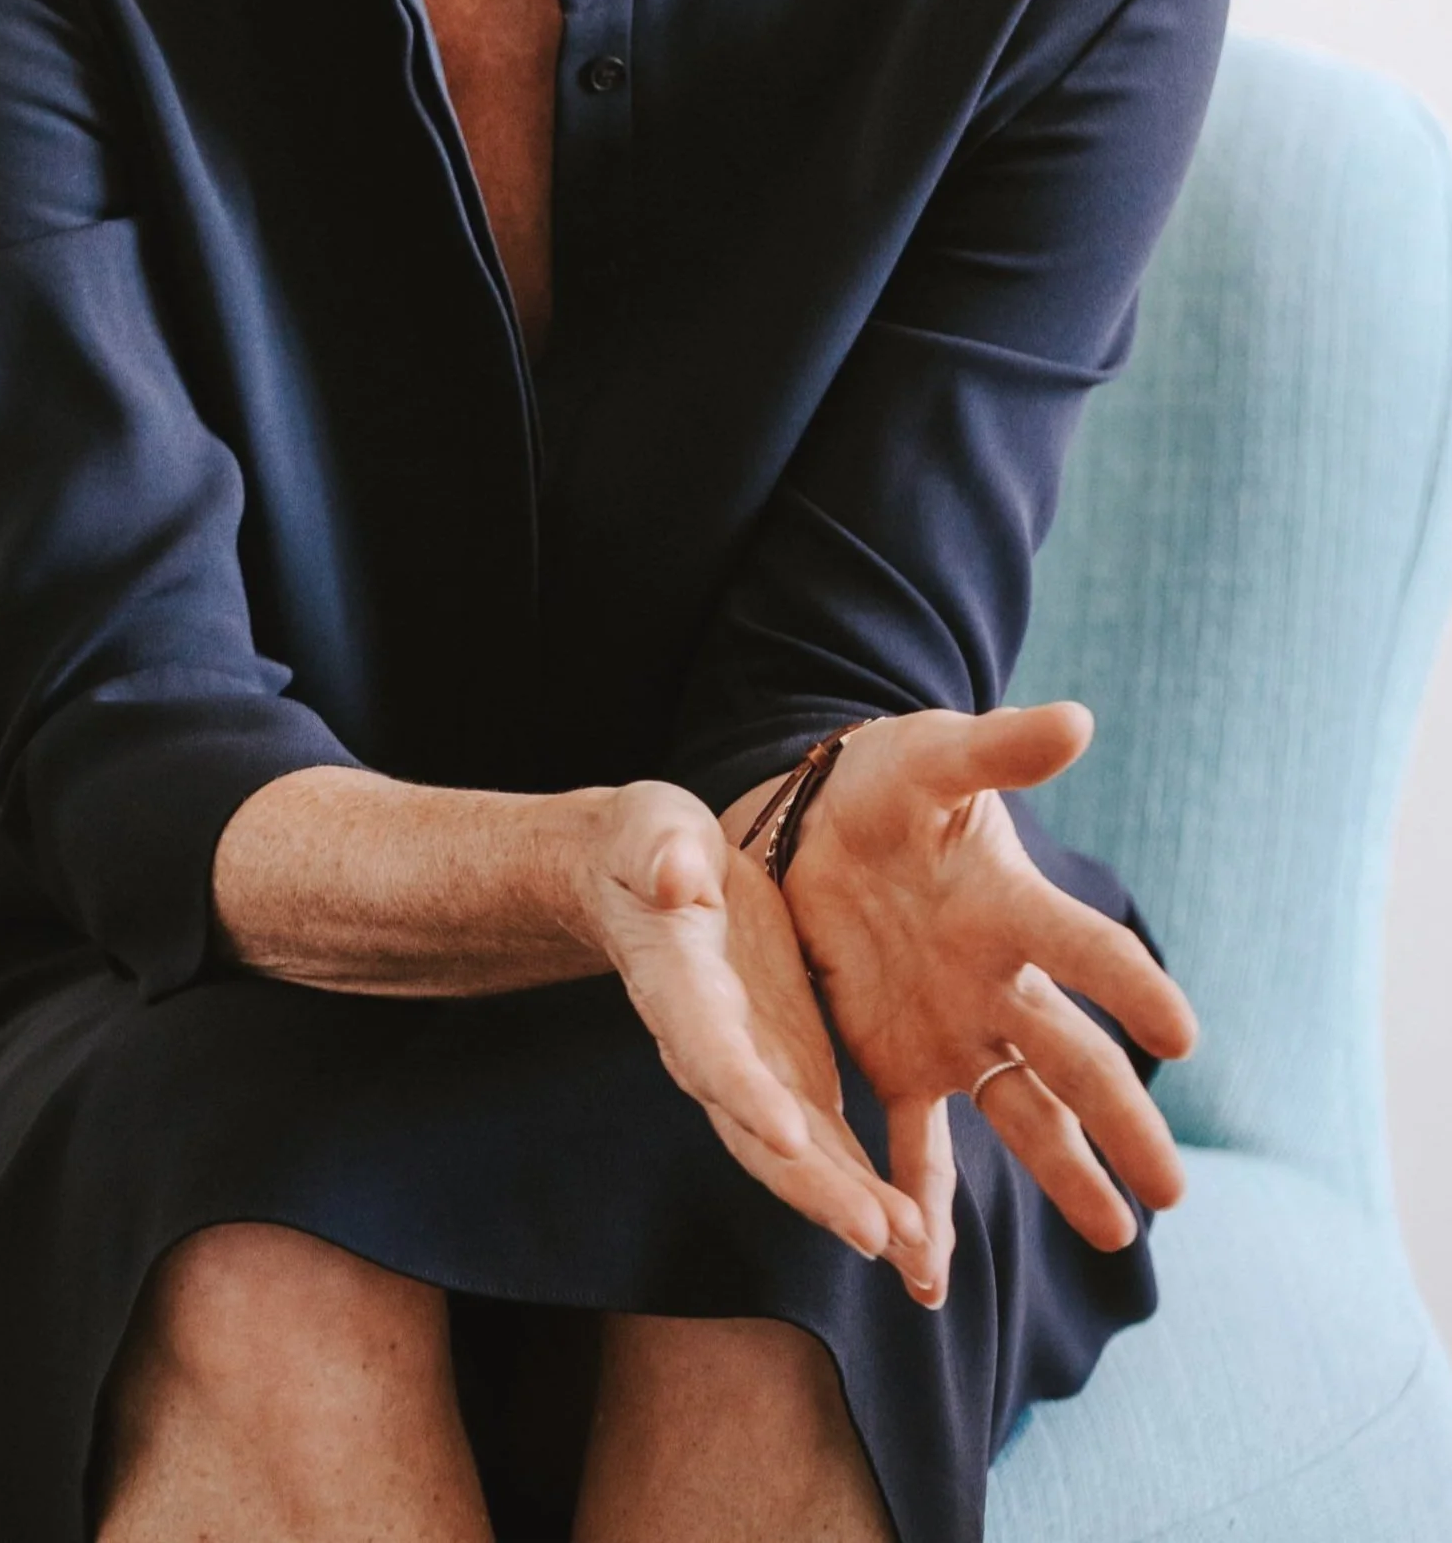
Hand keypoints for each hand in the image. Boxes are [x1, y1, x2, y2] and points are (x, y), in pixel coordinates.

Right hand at [590, 781, 937, 1289]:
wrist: (649, 879)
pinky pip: (828, 1141)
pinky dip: (867, 1187)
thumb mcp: (649, 831)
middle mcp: (713, 1046)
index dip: (742, 1090)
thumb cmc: (646, 848)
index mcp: (678, 985)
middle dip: (815, 1185)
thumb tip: (671, 874)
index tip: (786, 1132)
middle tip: (876, 1233)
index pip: (708, 1046)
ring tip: (917, 1251)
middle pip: (758, 1131)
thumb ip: (659, 852)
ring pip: (801, 1153)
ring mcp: (755, 1067)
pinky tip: (919, 1232)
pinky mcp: (791, 1068)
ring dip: (853, 1204)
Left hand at [775, 704, 1198, 1303]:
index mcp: (1010, 909)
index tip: (1182, 1035)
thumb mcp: (932, 757)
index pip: (1086, 952)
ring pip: (1021, 1117)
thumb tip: (1078, 720)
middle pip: (1071, 1061)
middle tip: (1173, 1190)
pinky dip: (923, 1211)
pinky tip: (930, 1278)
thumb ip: (998, 749)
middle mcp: (997, 983)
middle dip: (1120, 1123)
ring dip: (1066, 1177)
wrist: (815, 819)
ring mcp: (951, 1030)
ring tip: (1119, 1236)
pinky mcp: (895, 1062)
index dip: (1132, 987)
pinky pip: (916, 1147)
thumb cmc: (889, 781)